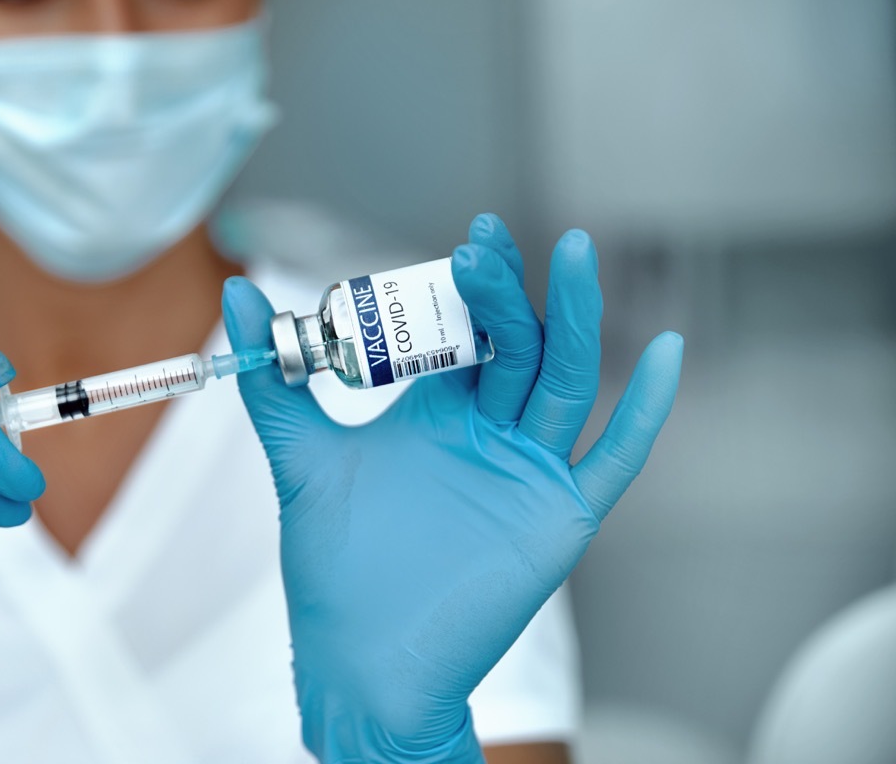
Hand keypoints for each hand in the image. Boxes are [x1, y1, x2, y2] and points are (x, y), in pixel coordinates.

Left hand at [222, 215, 682, 763]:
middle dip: (508, 294)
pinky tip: (666, 352)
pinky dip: (645, 410)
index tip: (468, 243)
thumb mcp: (302, 457)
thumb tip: (238, 297)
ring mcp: (529, 471)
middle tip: (488, 247)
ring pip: (565, 381)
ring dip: (575, 320)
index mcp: (436, 413)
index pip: (466, 331)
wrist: (362, 661)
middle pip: (516, 344)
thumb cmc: (335, 568)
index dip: (471, 287)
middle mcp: (489, 432)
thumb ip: (276, 382)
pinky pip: (614, 458)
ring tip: (578, 255)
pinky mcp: (558, 516)